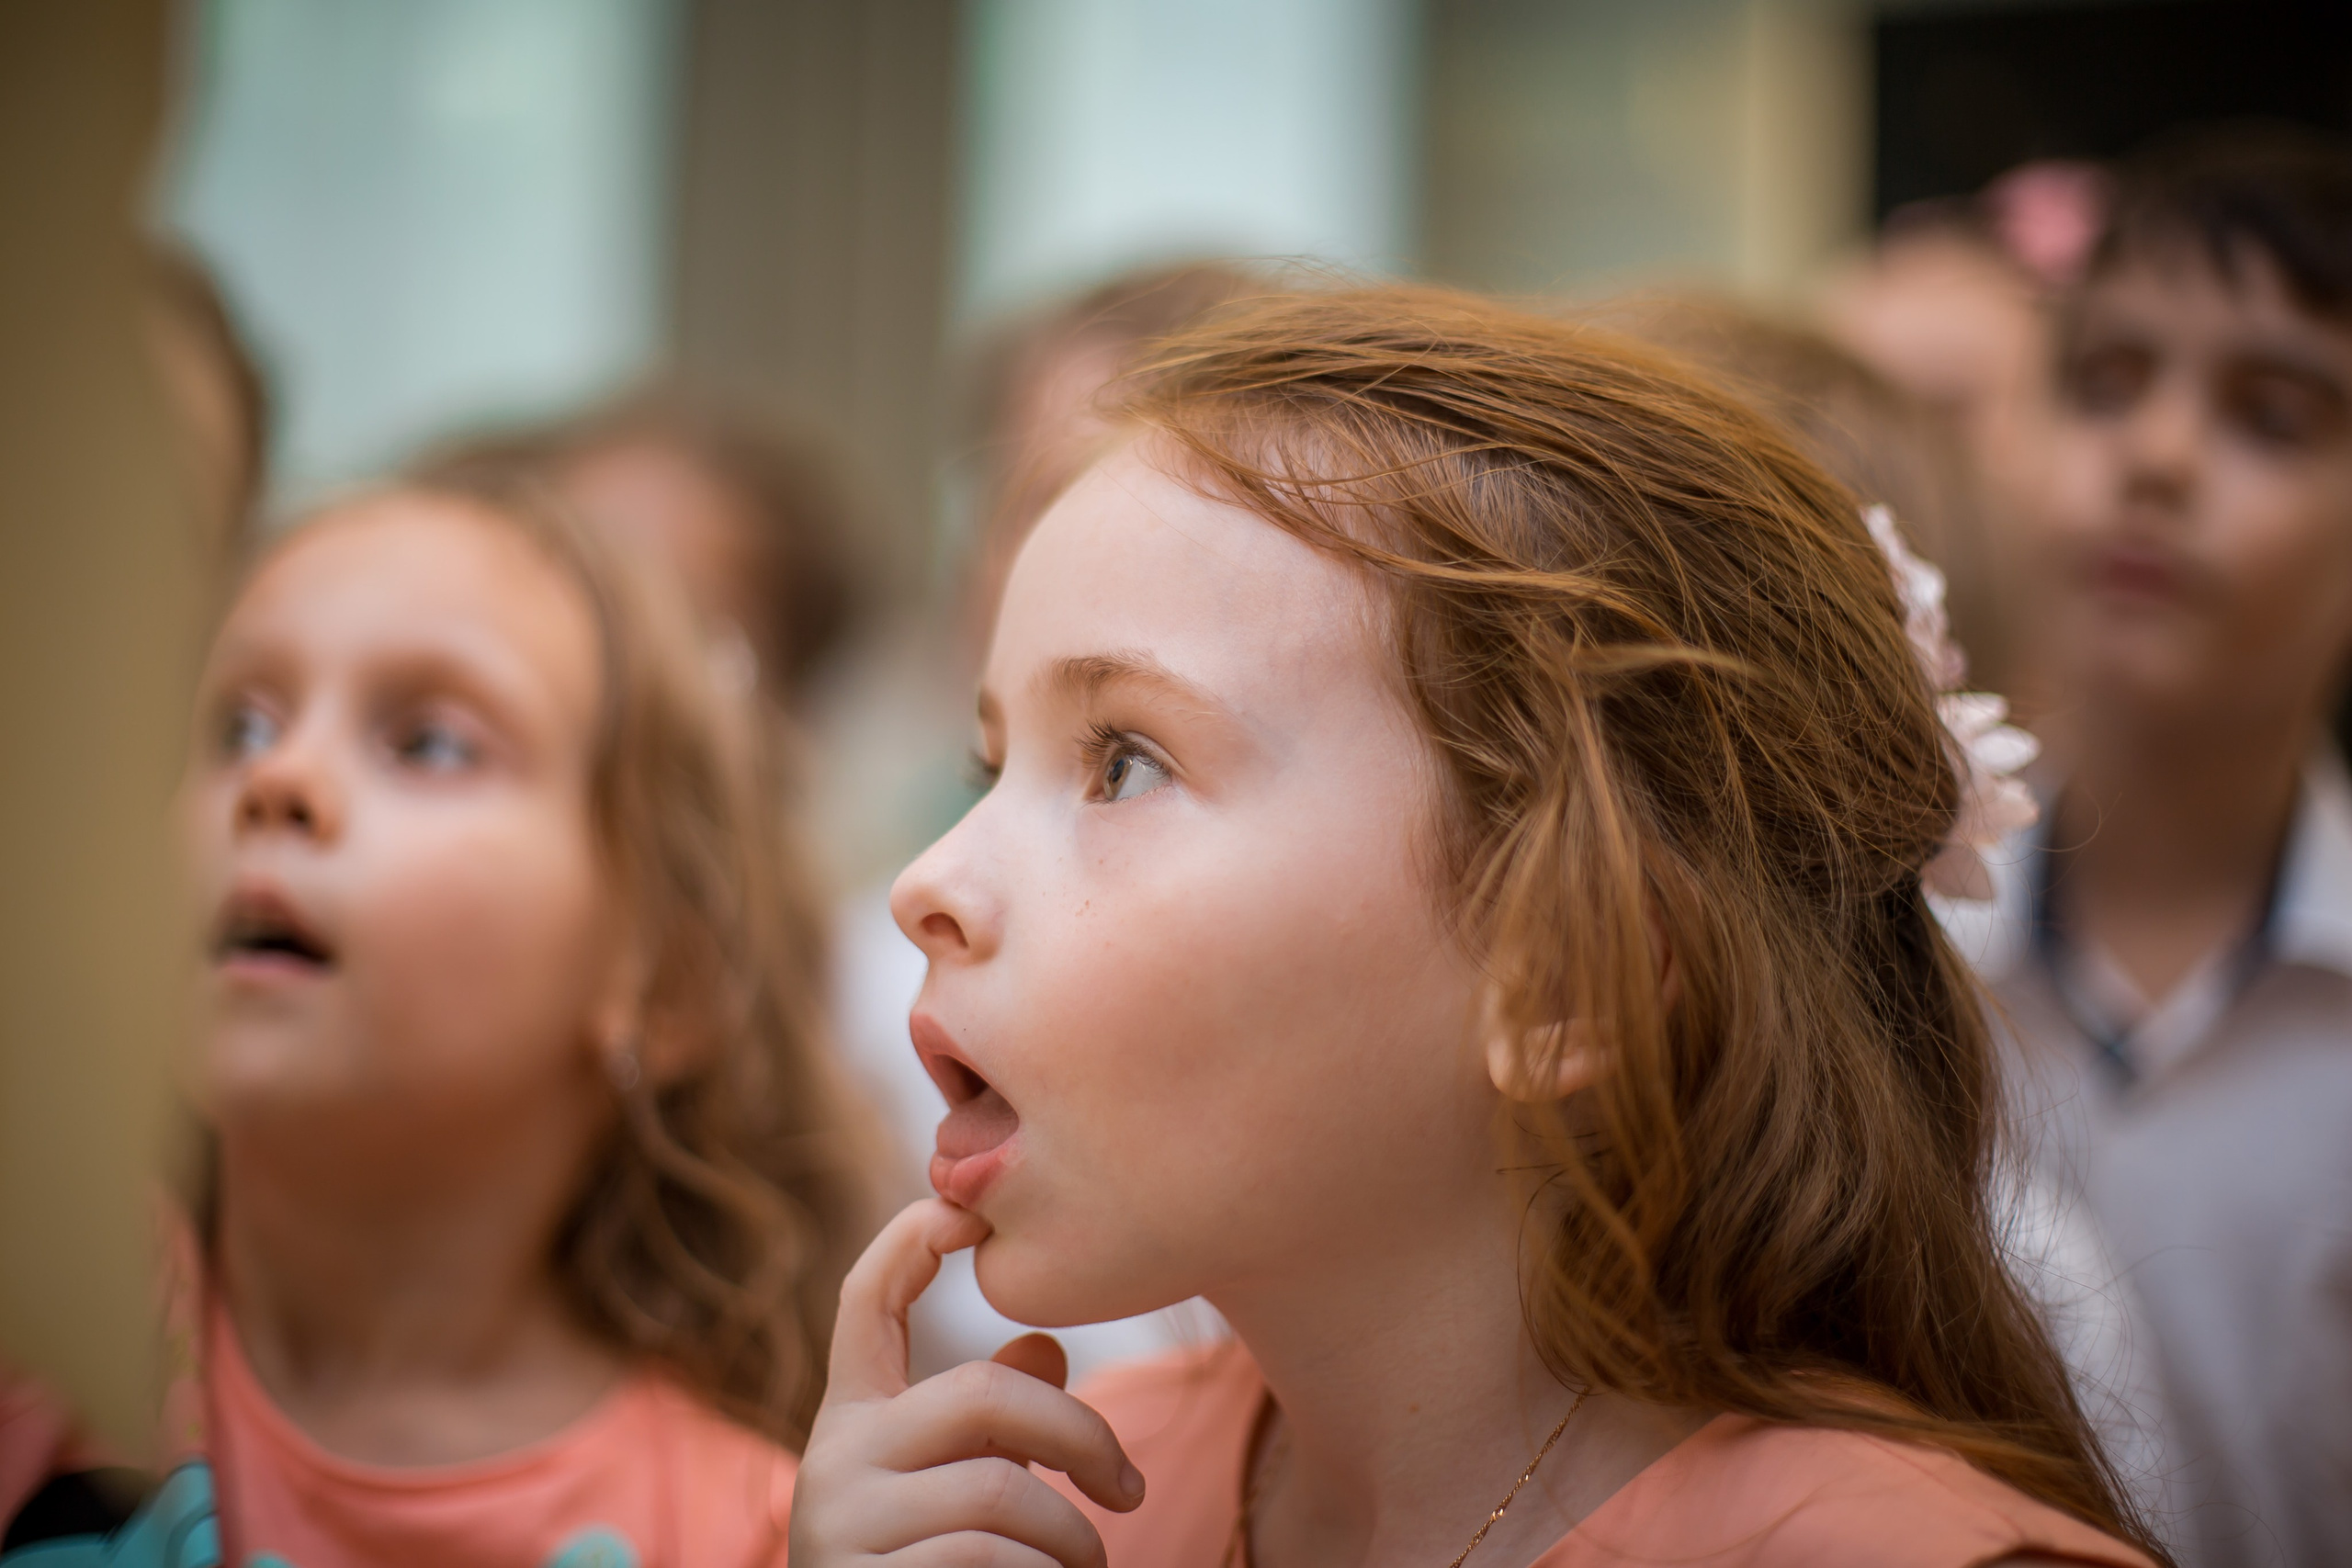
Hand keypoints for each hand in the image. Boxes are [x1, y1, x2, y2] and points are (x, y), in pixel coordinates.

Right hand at [788, 1200, 1145, 1566]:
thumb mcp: (951, 1496)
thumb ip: (991, 1427)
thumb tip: (1046, 1350)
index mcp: (853, 1422)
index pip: (865, 1302)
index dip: (908, 1241)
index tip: (960, 1210)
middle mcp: (832, 1463)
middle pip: (977, 1396)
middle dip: (1079, 1435)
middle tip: (1130, 1491)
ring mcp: (841, 1528)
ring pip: (999, 1491)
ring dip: (1074, 1538)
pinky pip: (988, 1561)